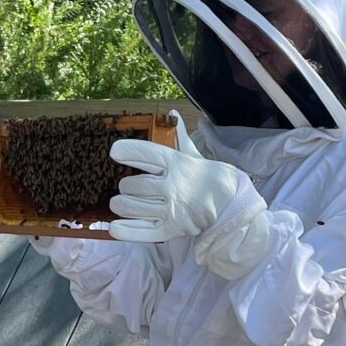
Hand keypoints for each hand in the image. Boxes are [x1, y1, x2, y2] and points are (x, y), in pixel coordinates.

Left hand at [108, 123, 238, 242]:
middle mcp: (173, 187)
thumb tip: (172, 114)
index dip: (126, 151)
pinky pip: (141, 231)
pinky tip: (114, 226)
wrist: (230, 207)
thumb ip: (180, 137)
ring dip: (121, 204)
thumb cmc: (210, 179)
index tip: (115, 152)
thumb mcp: (195, 156)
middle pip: (132, 184)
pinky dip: (124, 230)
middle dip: (126, 186)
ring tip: (121, 203)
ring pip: (131, 206)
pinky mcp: (171, 231)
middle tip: (129, 188)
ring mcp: (172, 210)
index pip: (145, 154)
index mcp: (178, 165)